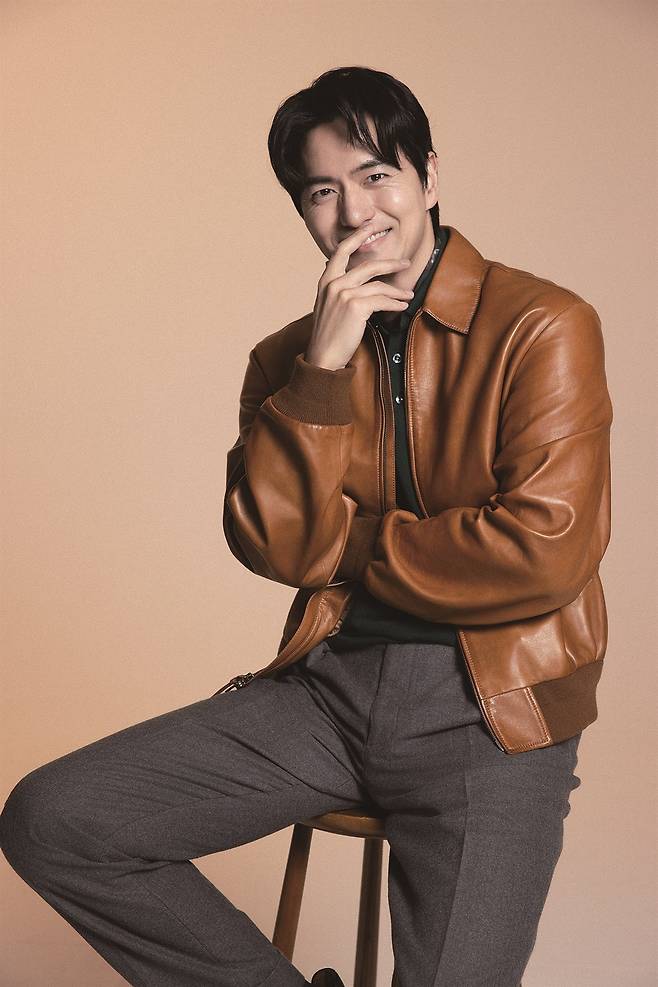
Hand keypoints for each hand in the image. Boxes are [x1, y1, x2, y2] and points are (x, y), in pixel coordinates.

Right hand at [305, 222, 413, 370]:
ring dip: (397, 290)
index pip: (341, 251)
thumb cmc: (328, 336)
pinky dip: (395, 303)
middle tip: (405, 262)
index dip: (357, 237)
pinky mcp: (356, 306)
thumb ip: (340, 291)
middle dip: (390, 263)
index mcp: (326, 281)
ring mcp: (344, 294)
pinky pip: (382, 300)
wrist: (323, 357)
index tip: (369, 226)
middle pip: (368, 265)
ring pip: (379, 285)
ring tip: (408, 293)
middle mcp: (333, 283)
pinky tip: (402, 306)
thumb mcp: (329, 307)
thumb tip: (362, 284)